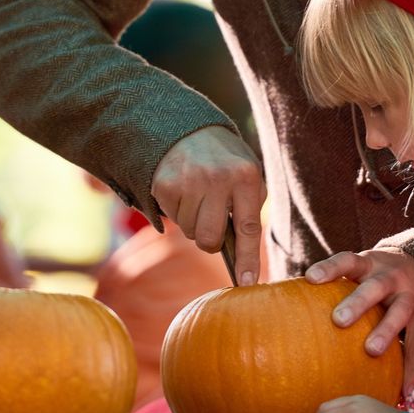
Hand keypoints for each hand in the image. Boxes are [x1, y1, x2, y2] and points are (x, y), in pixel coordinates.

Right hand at [151, 126, 264, 285]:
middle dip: (210, 240)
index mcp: (246, 177)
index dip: (248, 260)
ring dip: (192, 222)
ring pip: (188, 232)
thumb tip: (241, 255)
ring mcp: (189, 181)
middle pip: (209, 239)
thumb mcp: (247, 174)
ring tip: (197, 196)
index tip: (247, 283)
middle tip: (211, 222)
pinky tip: (183, 190)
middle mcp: (217, 179)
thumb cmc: (225, 161)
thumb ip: (248, 207)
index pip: (248, 228)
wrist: (188, 128)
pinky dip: (177, 210)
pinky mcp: (164, 184)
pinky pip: (171, 218)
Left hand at [305, 248, 413, 395]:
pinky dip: (413, 368)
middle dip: (357, 302)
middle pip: (374, 287)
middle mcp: (390, 276)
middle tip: (338, 320)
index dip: (329, 268)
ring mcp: (411, 295)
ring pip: (400, 312)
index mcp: (368, 264)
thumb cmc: (376, 275)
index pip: (347, 261)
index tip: (311, 278)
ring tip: (371, 351)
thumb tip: (289, 308)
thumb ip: (336, 284)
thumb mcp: (361, 270)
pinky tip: (405, 390)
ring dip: (386, 331)